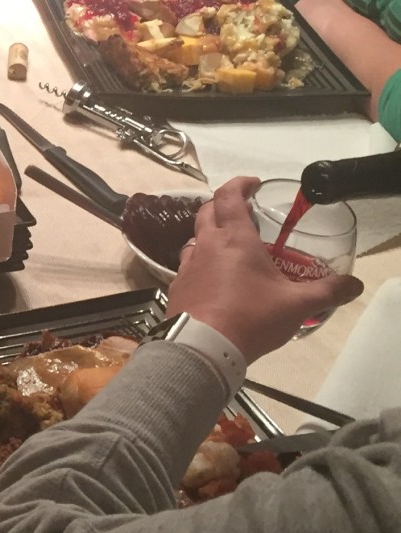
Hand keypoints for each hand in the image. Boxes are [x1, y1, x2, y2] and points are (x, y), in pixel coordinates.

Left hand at [166, 177, 361, 363]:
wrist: (203, 348)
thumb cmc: (250, 317)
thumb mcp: (297, 304)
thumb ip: (327, 292)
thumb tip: (354, 285)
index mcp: (234, 239)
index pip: (229, 196)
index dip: (239, 184)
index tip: (253, 184)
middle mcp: (206, 246)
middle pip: (207, 212)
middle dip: (223, 206)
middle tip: (244, 214)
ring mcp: (187, 267)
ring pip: (195, 240)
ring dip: (210, 237)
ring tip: (229, 249)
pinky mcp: (177, 289)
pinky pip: (188, 268)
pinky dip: (201, 266)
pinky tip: (213, 282)